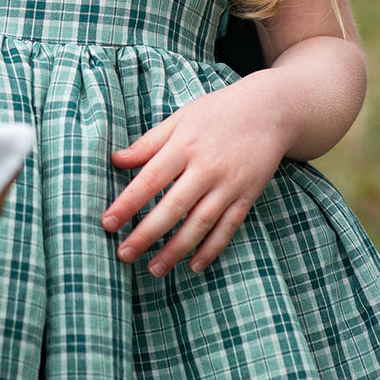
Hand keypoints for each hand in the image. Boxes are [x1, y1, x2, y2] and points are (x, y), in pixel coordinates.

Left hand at [104, 76, 287, 274]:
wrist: (271, 110)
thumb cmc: (218, 112)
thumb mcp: (181, 118)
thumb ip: (149, 143)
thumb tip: (116, 160)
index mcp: (185, 145)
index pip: (150, 179)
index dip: (128, 204)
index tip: (108, 223)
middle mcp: (206, 168)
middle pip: (173, 207)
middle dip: (147, 234)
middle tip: (124, 254)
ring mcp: (229, 184)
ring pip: (200, 223)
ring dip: (176, 249)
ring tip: (154, 269)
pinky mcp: (247, 196)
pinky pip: (228, 227)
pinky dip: (212, 249)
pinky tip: (194, 266)